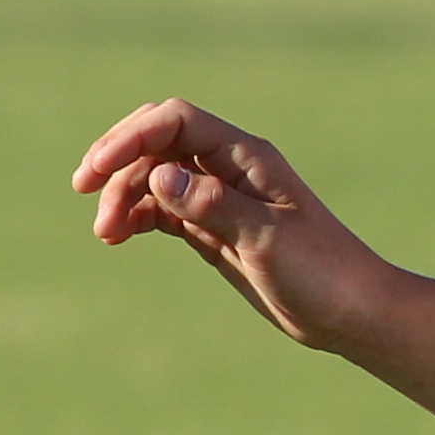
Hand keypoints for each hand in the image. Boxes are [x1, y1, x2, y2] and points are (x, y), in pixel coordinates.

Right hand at [73, 97, 388, 345]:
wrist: (350, 313)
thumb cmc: (322, 271)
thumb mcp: (265, 239)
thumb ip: (212, 204)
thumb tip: (159, 174)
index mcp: (247, 157)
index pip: (176, 121)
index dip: (131, 137)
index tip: (96, 173)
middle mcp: (230, 169)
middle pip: (158, 141)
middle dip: (117, 159)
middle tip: (84, 191)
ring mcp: (220, 199)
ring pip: (155, 177)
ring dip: (123, 196)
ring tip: (106, 235)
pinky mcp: (214, 229)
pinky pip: (164, 209)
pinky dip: (137, 215)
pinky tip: (119, 235)